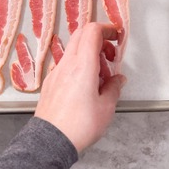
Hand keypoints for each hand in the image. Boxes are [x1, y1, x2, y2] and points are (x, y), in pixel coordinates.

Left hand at [35, 23, 125, 152]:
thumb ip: (114, 88)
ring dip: (89, 55)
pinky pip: (66, 64)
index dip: (107, 28)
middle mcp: (67, 65)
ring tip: (101, 78)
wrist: (51, 140)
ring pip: (73, 50)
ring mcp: (56, 72)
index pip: (92, 31)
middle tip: (110, 57)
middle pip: (81, 35)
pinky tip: (86, 86)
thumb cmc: (78, 126)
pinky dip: (78, 66)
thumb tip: (118, 80)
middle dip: (99, 40)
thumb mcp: (106, 108)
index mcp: (83, 66)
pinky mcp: (50, 82)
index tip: (117, 36)